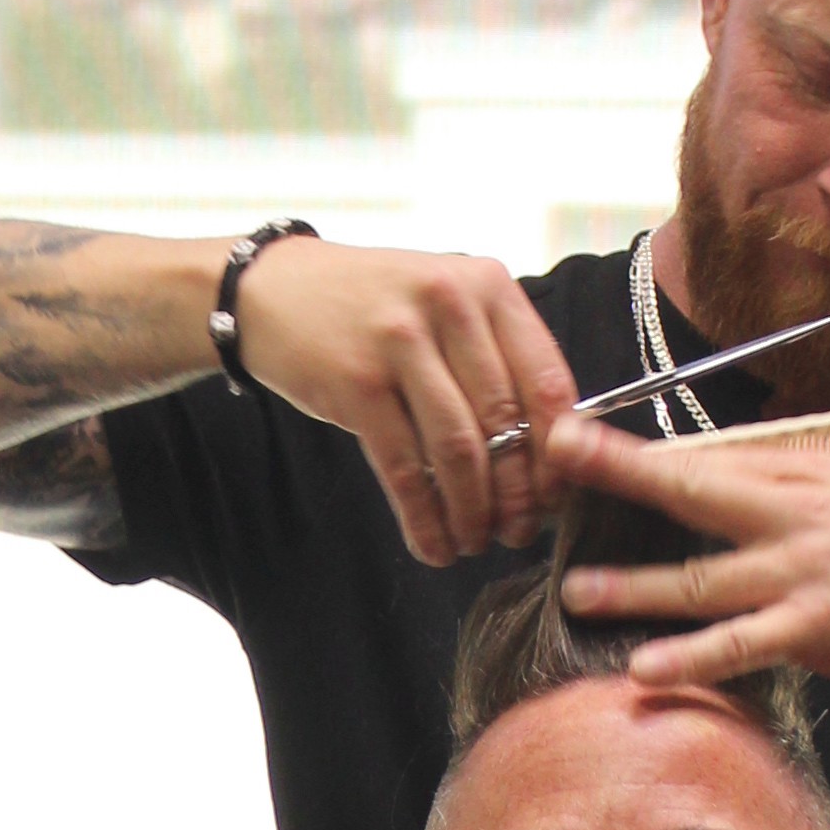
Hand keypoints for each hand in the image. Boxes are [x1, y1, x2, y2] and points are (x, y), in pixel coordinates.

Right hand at [228, 238, 585, 565]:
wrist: (271, 290)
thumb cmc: (371, 307)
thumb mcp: (443, 304)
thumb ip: (494, 356)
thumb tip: (549, 452)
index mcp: (488, 285)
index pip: (547, 381)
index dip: (559, 453)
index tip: (557, 496)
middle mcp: (450, 305)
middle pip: (505, 422)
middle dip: (518, 494)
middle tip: (519, 532)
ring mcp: (400, 342)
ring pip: (459, 451)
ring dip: (472, 513)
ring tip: (474, 543)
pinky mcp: (356, 383)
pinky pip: (405, 468)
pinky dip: (423, 518)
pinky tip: (432, 544)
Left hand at [550, 404, 829, 707]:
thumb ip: (806, 470)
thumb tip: (739, 460)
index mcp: (811, 474)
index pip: (714, 456)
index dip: (645, 449)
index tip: (583, 431)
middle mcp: (801, 513)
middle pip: (696, 488)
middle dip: (621, 469)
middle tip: (558, 453)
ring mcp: (806, 571)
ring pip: (704, 576)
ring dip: (634, 586)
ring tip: (578, 591)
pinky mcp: (820, 627)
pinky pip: (742, 643)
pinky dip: (692, 656)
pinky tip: (647, 667)